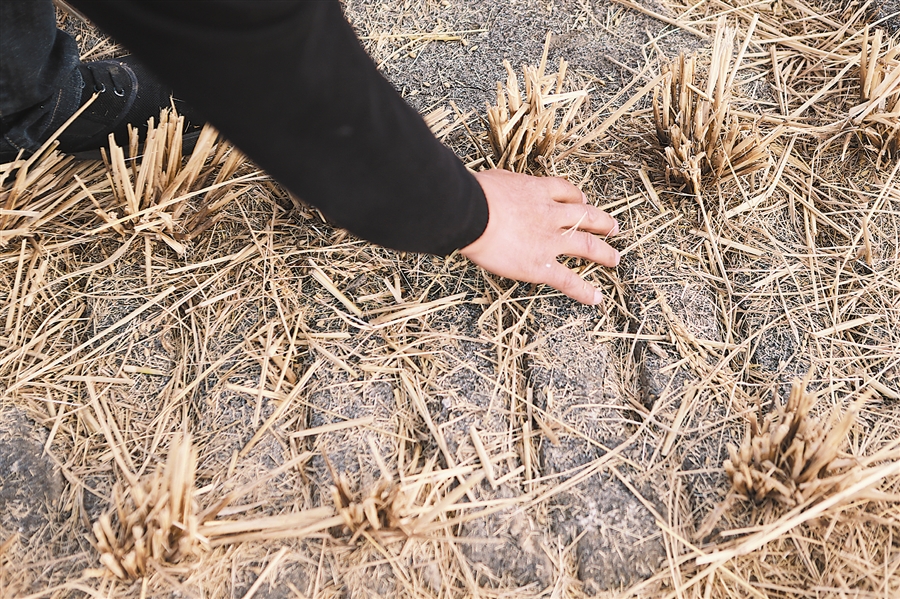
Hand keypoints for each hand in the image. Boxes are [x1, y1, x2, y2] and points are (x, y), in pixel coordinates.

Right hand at [460, 169, 619, 304]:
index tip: (583, 200)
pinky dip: (584, 290)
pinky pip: (569, 280)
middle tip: (613, 228)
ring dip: (604, 254)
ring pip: (587, 246)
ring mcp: (550, 241)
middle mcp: (552, 215)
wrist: (472, 213)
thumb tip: (499, 188)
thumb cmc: (476, 194)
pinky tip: (596, 298)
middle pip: (586, 217)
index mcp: (539, 191)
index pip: (566, 191)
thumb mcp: (497, 179)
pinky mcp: (542, 266)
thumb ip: (507, 185)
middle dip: (602, 223)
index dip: (578, 197)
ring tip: (614, 259)